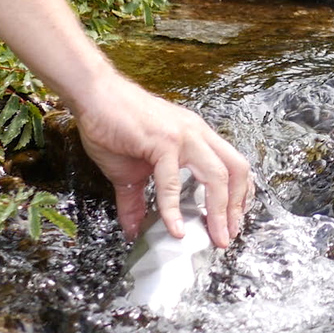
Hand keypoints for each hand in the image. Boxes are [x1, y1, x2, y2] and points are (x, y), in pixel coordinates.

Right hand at [69, 72, 252, 245]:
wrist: (94, 95)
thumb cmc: (113, 125)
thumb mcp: (129, 172)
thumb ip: (136, 202)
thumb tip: (133, 230)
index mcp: (197, 137)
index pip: (233, 166)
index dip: (238, 196)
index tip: (232, 222)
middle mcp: (197, 134)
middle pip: (236, 170)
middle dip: (237, 207)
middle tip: (228, 236)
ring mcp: (183, 136)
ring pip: (216, 174)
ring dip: (219, 210)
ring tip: (216, 237)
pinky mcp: (162, 141)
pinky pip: (172, 180)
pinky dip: (174, 208)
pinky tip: (174, 228)